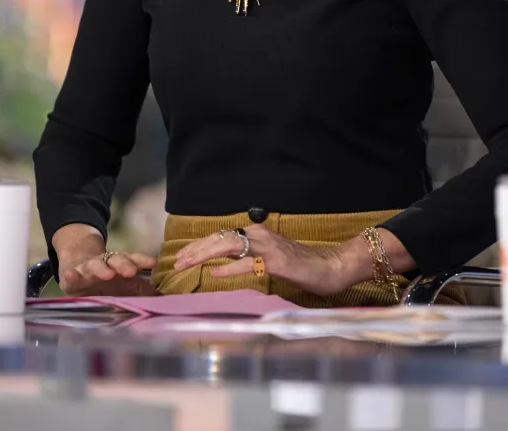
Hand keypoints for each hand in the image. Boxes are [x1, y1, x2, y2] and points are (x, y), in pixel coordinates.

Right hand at [59, 249, 159, 296]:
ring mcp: (90, 269)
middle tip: (131, 272)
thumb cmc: (111, 281)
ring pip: (96, 266)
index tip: (152, 263)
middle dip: (124, 265)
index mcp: (122, 265)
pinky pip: (73, 275)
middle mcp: (107, 264)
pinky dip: (72, 275)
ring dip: (101, 269)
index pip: (133, 259)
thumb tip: (169, 301)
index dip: (142, 260)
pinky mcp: (74, 277)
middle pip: (117, 260)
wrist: (80, 267)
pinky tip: (70, 275)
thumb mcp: (129, 286)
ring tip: (106, 274)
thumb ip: (147, 292)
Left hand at [174, 224, 373, 296]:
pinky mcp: (276, 261)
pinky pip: (248, 263)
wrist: (330, 266)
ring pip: (228, 246)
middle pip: (220, 239)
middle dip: (195, 250)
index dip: (200, 246)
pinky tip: (214, 273)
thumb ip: (247, 258)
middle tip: (176, 262)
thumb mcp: (268, 260)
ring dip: (205, 255)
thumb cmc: (300, 265)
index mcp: (256, 234)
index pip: (221, 237)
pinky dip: (229, 269)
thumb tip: (220, 264)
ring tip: (187, 264)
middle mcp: (259, 235)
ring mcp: (267, 247)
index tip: (182, 256)